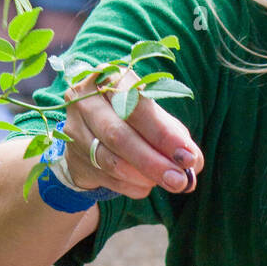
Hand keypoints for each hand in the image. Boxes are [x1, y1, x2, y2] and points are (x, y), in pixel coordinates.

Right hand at [61, 65, 203, 197]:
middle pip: (119, 135)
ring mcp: (74, 127)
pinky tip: (146, 185)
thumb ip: (176, 137)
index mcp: (111, 79)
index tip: (188, 157)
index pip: (137, 107)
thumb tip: (193, 161)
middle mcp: (86, 98)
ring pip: (110, 160)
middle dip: (153, 162)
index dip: (163, 134)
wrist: (94, 135)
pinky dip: (132, 186)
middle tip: (179, 181)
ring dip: (144, 177)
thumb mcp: (156, 121)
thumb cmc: (134, 122)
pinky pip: (107, 177)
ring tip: (168, 183)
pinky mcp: (72, 156)